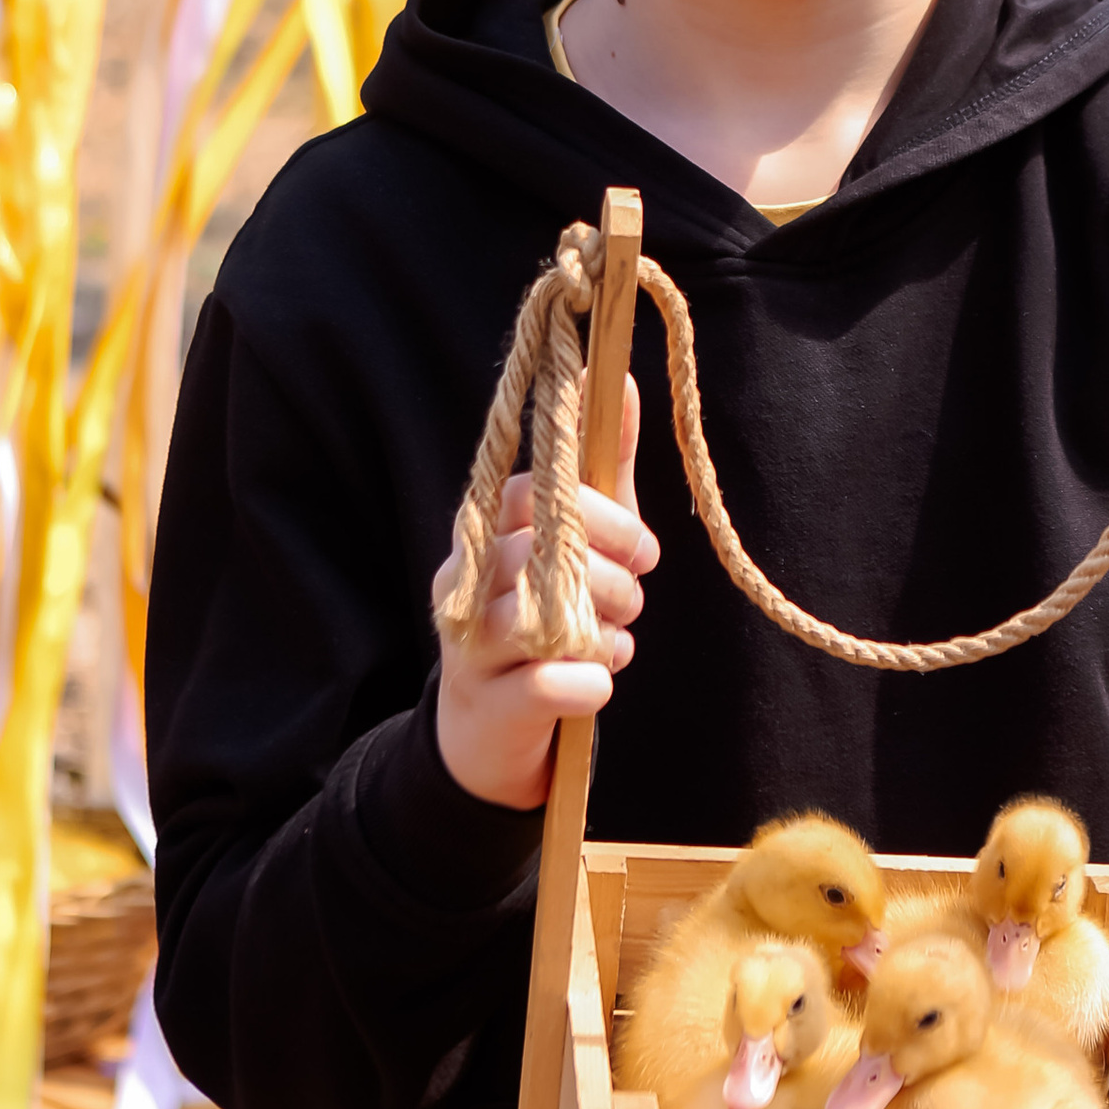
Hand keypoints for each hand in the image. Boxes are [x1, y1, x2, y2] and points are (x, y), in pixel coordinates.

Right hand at [434, 378, 657, 810]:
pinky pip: (551, 682)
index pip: (528, 494)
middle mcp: (465, 581)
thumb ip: (601, 467)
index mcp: (483, 532)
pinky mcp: (489, 704)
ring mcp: (469, 645)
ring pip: (541, 617)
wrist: (491, 731)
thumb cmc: (544, 616)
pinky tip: (598, 680)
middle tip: (636, 598)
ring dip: (604, 631)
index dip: (597, 515)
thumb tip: (621, 377)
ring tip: (617, 641)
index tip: (643, 547)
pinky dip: (592, 681)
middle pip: (538, 554)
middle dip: (613, 578)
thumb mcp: (578, 538)